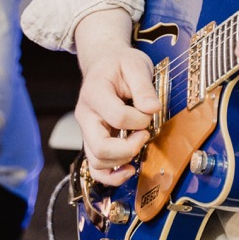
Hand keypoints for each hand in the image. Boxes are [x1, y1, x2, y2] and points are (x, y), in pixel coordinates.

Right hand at [74, 10, 160, 185]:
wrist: (104, 64)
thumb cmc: (120, 64)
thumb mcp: (135, 65)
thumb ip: (144, 87)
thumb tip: (153, 109)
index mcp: (94, 92)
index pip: (116, 116)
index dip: (139, 119)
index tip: (150, 111)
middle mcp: (85, 116)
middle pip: (100, 147)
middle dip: (129, 148)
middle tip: (145, 134)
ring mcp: (87, 131)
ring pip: (97, 162)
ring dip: (123, 160)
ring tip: (139, 144)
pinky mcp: (92, 141)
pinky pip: (96, 168)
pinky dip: (112, 176)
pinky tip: (129, 169)